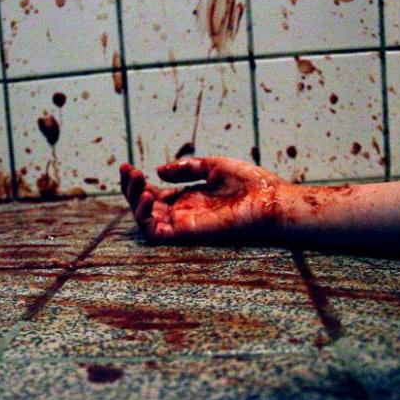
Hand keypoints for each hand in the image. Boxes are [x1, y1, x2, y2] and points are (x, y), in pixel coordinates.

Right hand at [120, 157, 289, 240]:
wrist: (272, 200)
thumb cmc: (252, 185)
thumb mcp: (214, 166)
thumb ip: (186, 169)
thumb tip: (158, 171)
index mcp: (189, 199)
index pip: (154, 195)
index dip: (138, 183)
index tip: (129, 166)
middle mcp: (183, 213)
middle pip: (145, 206)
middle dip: (130, 189)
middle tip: (128, 170)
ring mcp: (184, 224)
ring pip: (145, 220)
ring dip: (133, 200)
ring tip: (136, 180)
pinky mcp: (187, 233)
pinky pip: (156, 232)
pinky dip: (144, 217)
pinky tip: (147, 197)